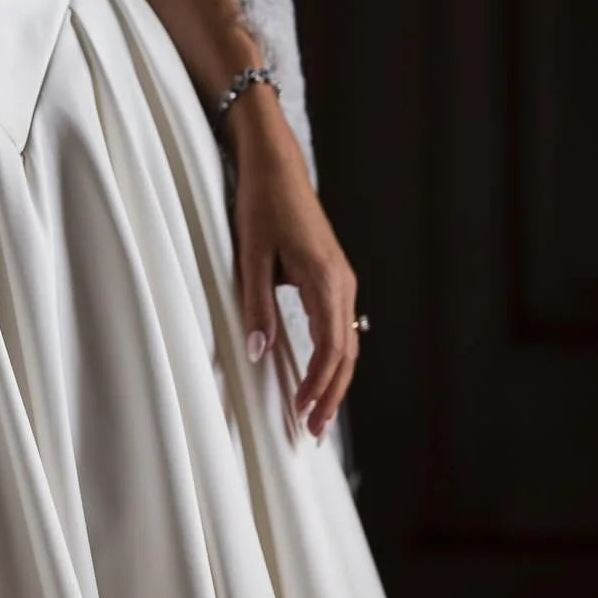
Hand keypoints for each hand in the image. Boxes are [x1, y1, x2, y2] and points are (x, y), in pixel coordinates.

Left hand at [228, 101, 359, 439]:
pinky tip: (319, 374)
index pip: (331, 347)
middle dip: (332, 395)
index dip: (319, 384)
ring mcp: (342, 279)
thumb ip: (257, 305)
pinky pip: (339, 325)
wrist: (277, 166)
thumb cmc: (263, 204)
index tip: (303, 412)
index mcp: (325, 279)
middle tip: (313, 431)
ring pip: (346, 341)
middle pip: (346, 352)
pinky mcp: (334, 275)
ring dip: (334, 379)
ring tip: (317, 413)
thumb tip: (260, 352)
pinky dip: (333, 356)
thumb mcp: (251, 255)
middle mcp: (342, 282)